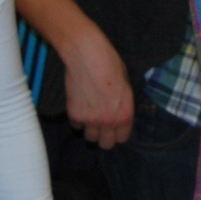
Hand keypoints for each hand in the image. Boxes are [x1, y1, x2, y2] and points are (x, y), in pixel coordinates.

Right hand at [61, 33, 132, 147]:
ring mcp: (90, 119)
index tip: (115, 128)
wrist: (87, 55)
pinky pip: (76, 125)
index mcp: (125, 114)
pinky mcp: (74, 115)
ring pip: (90, 137)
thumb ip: (123, 103)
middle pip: (106, 144)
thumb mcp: (126, 84)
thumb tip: (119, 112)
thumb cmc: (110, 64)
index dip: (118, 133)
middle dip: (104, 137)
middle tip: (102, 126)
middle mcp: (109, 121)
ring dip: (90, 129)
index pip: (122, 138)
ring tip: (90, 114)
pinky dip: (78, 119)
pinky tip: (80, 105)